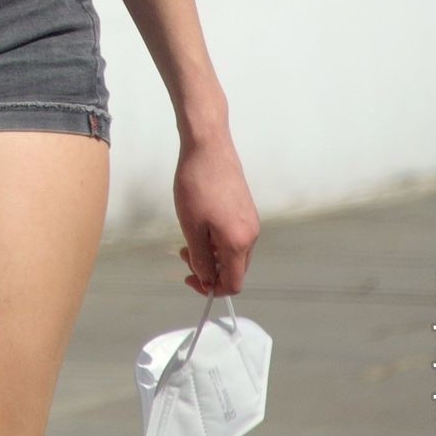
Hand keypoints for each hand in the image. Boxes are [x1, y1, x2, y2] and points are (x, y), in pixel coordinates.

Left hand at [172, 130, 259, 295]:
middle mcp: (251, 235)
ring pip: (233, 252)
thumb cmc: (197, 184)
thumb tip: (206, 280)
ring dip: (211, 253)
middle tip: (184, 253)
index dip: (211, 288)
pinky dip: (217, 239)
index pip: (233, 282)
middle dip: (209, 268)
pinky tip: (199, 224)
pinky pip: (234, 235)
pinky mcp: (245, 209)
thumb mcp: (191, 227)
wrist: (208, 147)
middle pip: (234, 268)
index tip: (190, 279)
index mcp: (239, 243)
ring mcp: (251, 221)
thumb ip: (200, 258)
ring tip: (188, 237)